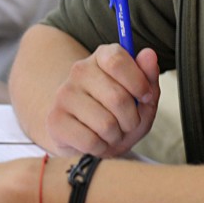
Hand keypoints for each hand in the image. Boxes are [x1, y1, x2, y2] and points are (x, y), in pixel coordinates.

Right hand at [45, 44, 160, 156]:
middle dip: (131, 119)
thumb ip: (148, 77)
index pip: (117, 60)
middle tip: (128, 123)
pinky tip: (96, 141)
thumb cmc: (118, 113)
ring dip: (116, 136)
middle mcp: (79, 71)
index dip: (138, 83)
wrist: (87, 135)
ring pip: (105, 124)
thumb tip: (149, 54)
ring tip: (111, 133)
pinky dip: (100, 148)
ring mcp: (64, 94)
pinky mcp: (55, 120)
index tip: (145, 97)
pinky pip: (90, 141)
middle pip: (117, 98)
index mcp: (102, 56)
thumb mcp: (142, 97)